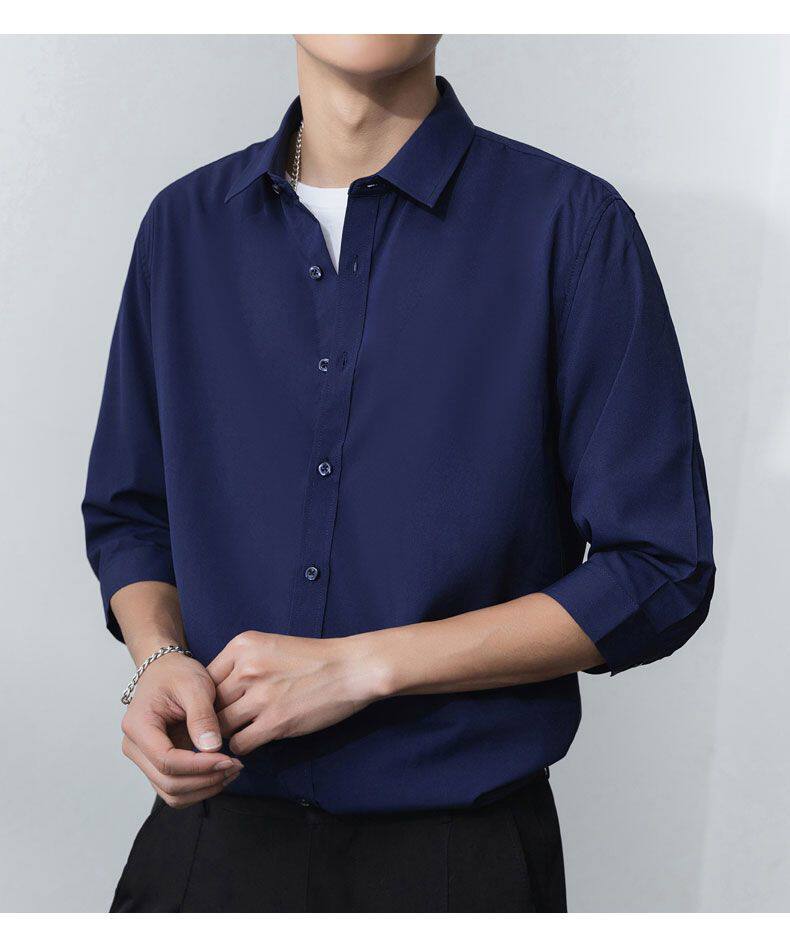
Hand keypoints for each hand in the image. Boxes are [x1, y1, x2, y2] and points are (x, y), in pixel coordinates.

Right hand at [121, 652, 243, 807]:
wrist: (167, 671)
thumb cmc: (177, 674)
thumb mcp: (194, 686)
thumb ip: (202, 717)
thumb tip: (211, 748)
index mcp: (138, 726)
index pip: (166, 760)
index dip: (198, 766)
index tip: (227, 759)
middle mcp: (135, 747)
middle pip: (168, 782)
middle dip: (205, 780)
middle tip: (235, 766)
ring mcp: (145, 758)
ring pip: (172, 792)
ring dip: (204, 788)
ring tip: (232, 770)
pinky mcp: (158, 764)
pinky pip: (176, 788)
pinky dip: (200, 786)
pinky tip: (221, 771)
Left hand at [207, 631, 385, 754]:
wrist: (351, 668)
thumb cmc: (315, 658)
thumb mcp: (272, 645)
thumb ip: (243, 663)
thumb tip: (217, 691)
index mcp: (243, 644)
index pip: (205, 677)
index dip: (208, 695)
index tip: (219, 704)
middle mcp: (247, 667)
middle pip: (210, 703)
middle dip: (215, 716)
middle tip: (225, 724)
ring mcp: (260, 695)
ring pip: (221, 725)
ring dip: (229, 733)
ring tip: (241, 731)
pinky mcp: (274, 721)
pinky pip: (240, 742)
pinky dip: (244, 745)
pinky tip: (256, 739)